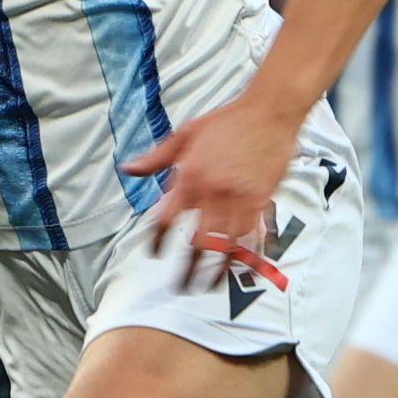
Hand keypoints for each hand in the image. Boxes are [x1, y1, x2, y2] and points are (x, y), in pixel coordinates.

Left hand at [124, 91, 304, 288]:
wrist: (268, 112)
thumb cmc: (226, 121)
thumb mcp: (185, 135)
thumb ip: (156, 158)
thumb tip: (128, 169)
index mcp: (189, 175)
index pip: (166, 217)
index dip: (157, 240)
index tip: (154, 254)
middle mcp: (212, 191)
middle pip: (197, 241)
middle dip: (189, 268)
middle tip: (182, 285)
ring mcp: (239, 198)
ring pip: (226, 243)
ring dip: (217, 267)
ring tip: (210, 284)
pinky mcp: (262, 199)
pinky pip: (253, 234)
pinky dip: (248, 251)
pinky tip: (243, 265)